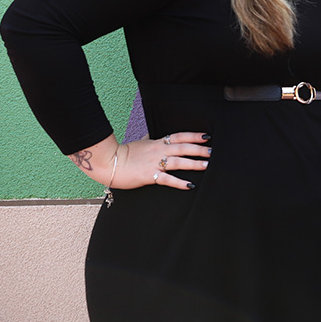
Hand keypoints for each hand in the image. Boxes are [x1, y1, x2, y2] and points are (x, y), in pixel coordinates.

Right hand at [69, 132, 209, 192]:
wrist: (108, 162)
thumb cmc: (122, 154)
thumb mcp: (139, 143)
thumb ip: (148, 140)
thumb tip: (151, 136)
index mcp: (156, 142)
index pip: (179, 136)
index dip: (193, 136)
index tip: (206, 136)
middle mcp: (158, 150)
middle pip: (183, 147)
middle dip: (199, 149)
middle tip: (212, 151)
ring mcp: (154, 163)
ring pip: (179, 161)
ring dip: (194, 163)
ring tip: (207, 165)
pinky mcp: (149, 176)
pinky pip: (167, 179)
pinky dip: (180, 182)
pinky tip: (190, 185)